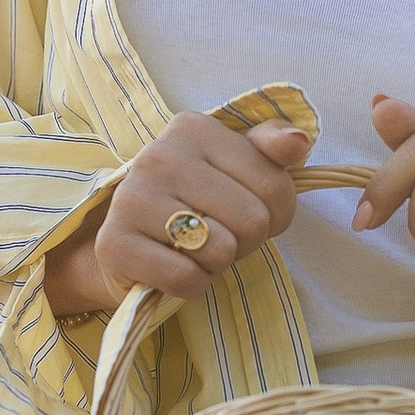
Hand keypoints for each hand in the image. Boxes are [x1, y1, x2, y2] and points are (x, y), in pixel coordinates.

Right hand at [46, 113, 312, 313]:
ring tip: (194, 249)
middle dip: (244, 241)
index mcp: (194, 128)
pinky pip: (186, 279)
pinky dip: (191, 285)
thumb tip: (299, 141)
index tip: (243, 211)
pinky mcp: (115, 243)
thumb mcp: (238, 166)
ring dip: (216, 263)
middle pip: (252, 221)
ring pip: (220, 250)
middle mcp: (159, 155)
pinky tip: (174, 267)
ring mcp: (131, 198)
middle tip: (216, 234)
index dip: (274, 215)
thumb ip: (271, 149)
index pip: (274, 187)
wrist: (131, 243)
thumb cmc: (196, 202)